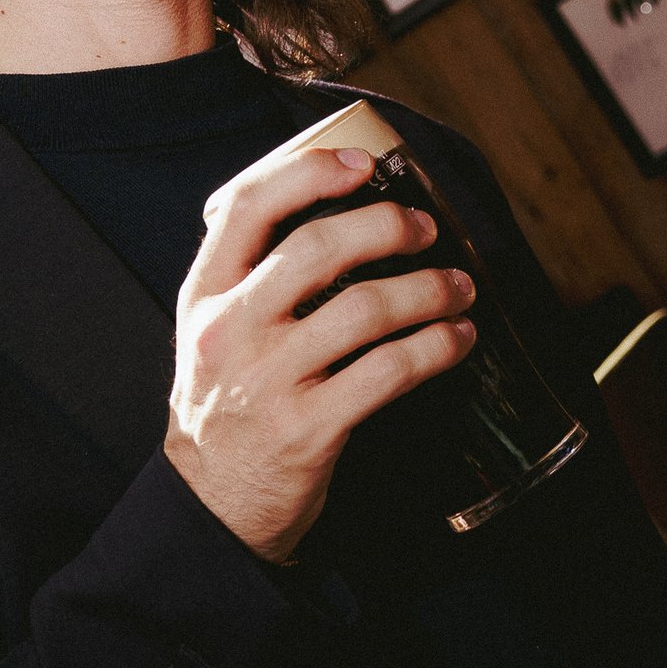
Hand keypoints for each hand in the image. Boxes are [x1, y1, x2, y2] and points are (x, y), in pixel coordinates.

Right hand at [166, 142, 477, 562]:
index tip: (364, 164)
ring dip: (429, 290)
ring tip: (459, 288)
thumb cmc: (226, 405)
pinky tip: (457, 340)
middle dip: (388, 228)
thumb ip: (250, 275)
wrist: (211, 504)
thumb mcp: (212, 331)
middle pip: (318, 249)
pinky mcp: (309, 428)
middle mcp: (232, 330)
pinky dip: (435, 348)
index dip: (311, 171)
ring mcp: (269, 380)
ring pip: (365, 309)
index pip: (250, 206)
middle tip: (427, 231)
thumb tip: (329, 206)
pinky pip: (388, 372)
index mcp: (207, 294)